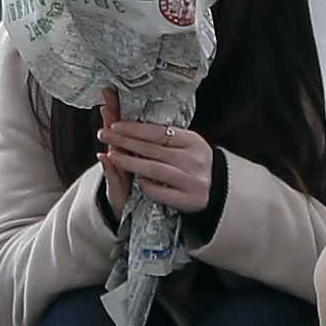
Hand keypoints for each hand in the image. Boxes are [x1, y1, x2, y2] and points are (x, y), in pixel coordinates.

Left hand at [97, 89, 217, 212]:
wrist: (221, 191)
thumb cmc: (197, 163)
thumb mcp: (188, 145)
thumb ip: (167, 138)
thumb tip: (135, 126)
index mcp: (193, 141)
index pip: (158, 132)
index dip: (135, 128)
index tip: (115, 125)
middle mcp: (193, 159)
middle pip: (152, 149)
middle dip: (125, 141)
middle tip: (104, 135)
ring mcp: (192, 181)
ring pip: (154, 169)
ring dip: (130, 162)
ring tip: (113, 155)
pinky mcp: (189, 200)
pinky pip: (161, 192)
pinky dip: (146, 185)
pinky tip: (136, 180)